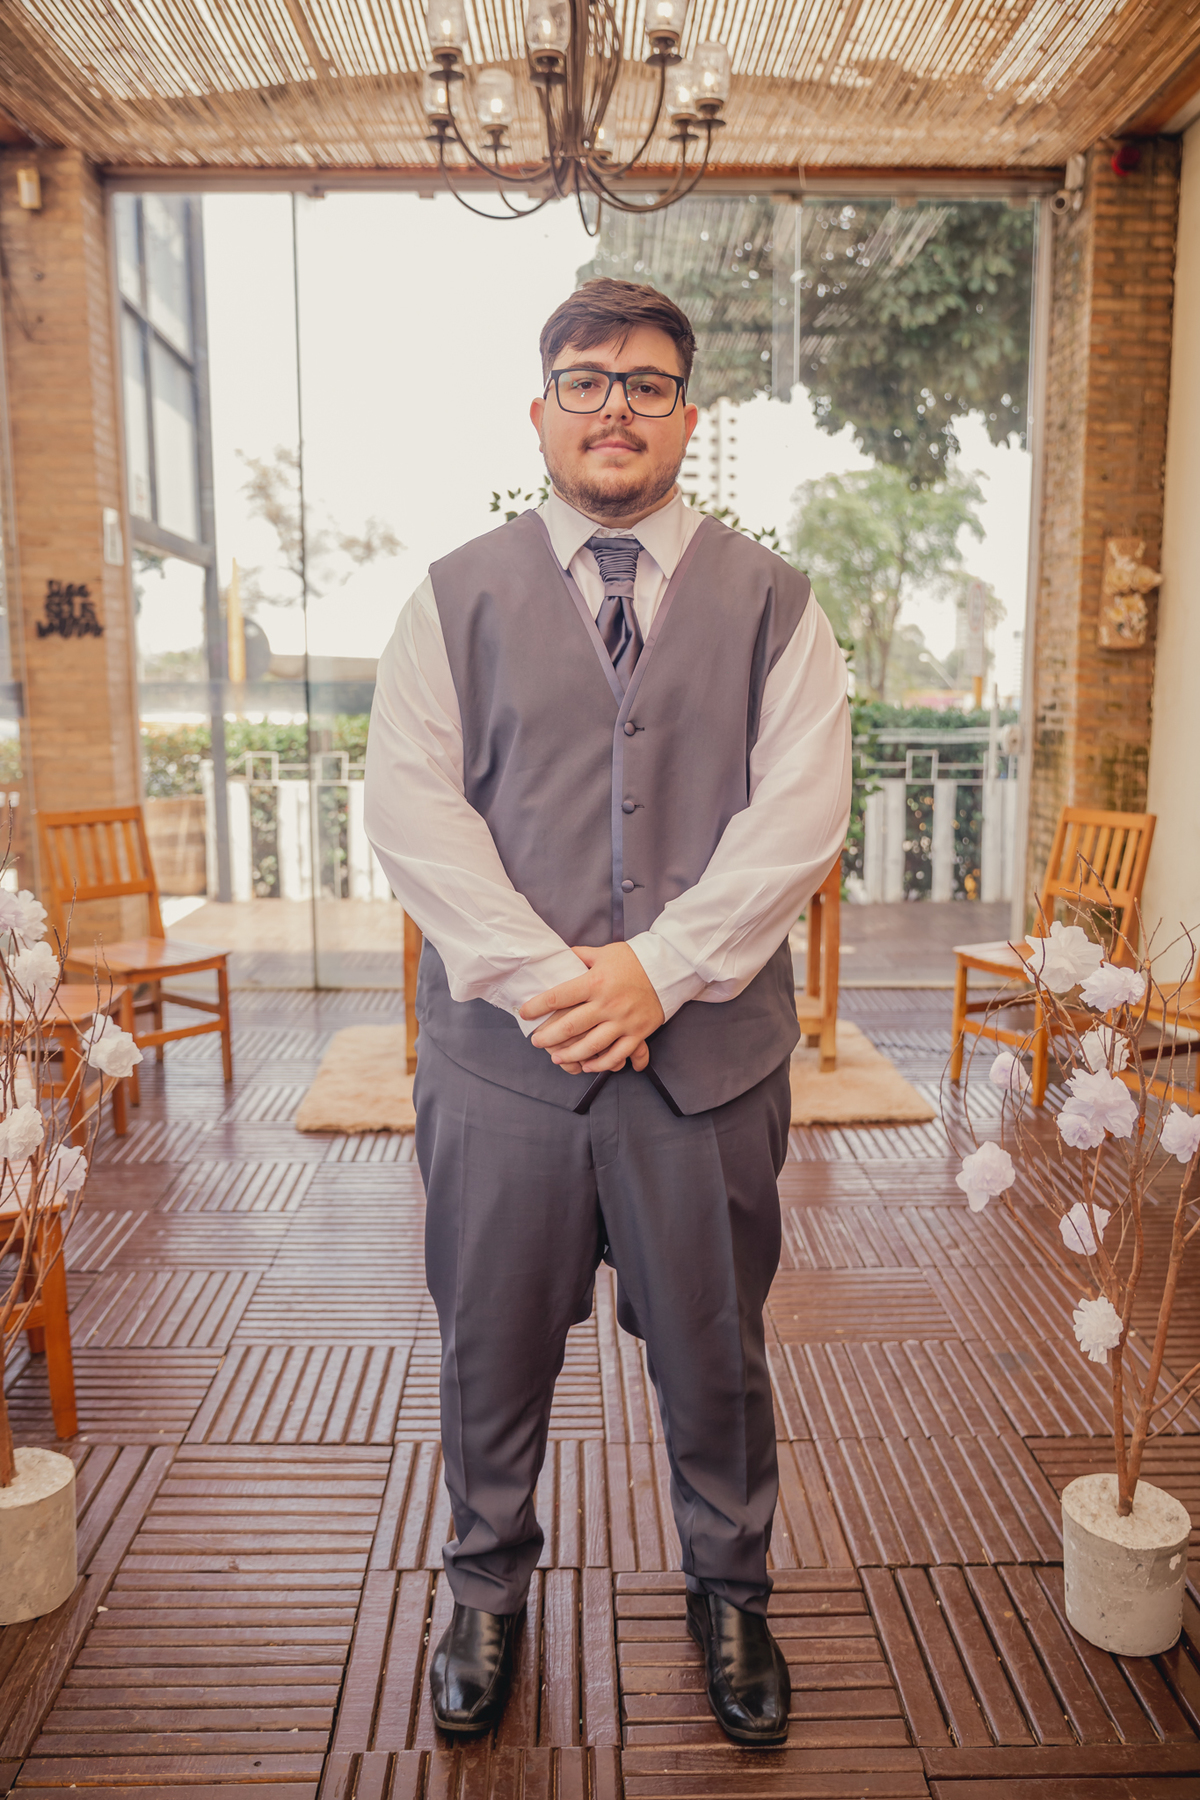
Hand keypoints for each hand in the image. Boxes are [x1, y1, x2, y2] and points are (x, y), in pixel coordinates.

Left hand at [520, 942, 664, 1074]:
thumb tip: (560, 954)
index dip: (537, 1006)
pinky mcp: (637, 1033)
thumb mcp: (604, 952)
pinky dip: (601, 1064)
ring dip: (571, 1055)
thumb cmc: (634, 960)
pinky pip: (617, 1054)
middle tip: (537, 1042)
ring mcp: (623, 1021)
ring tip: (557, 1058)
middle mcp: (608, 1003)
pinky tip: (588, 1066)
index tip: (525, 1012)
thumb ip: (580, 956)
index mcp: (595, 982)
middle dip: (549, 1037)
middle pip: (571, 1026)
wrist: (668, 969)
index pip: (559, 996)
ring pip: (592, 1046)